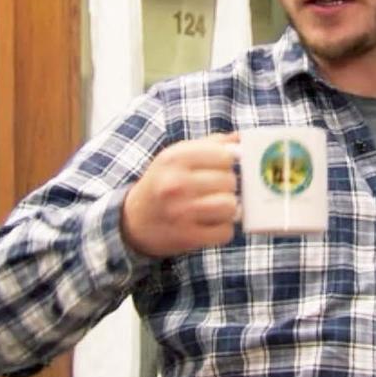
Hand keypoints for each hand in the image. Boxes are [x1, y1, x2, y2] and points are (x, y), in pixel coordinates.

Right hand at [121, 133, 239, 257]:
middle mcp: (176, 184)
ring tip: (216, 206)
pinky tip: (210, 223)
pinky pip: (225, 231)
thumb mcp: (177, 156)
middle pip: (229, 181)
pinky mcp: (187, 237)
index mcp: (174, 158)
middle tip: (215, 189)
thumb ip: (211, 144)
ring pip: (230, 206)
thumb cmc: (163, 182)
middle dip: (228, 186)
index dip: (227, 163)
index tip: (219, 168)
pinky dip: (222, 229)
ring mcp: (181, 212)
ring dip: (228, 208)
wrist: (133, 220)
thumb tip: (242, 139)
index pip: (224, 156)